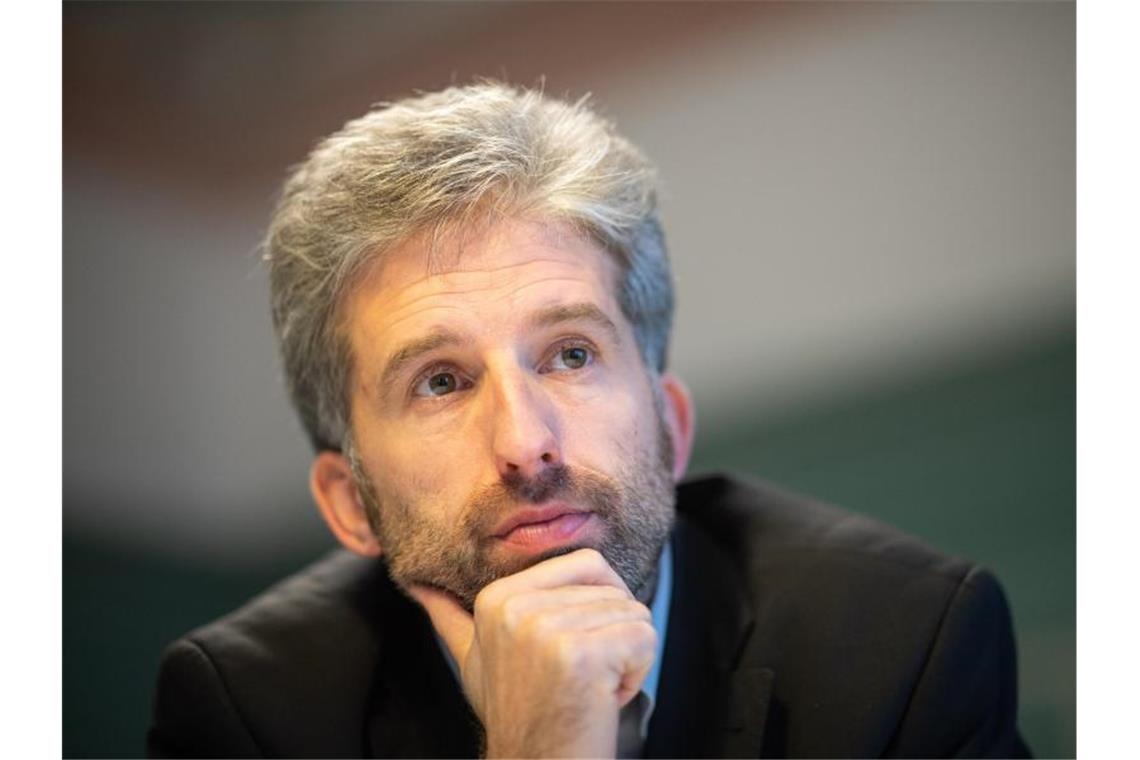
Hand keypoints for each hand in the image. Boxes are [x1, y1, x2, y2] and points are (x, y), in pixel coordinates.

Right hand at [408, 548, 656, 757]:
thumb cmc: (517, 714)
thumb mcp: (473, 660)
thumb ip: (449, 618)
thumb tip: (418, 585)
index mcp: (496, 598)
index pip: (587, 564)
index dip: (593, 610)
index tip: (564, 654)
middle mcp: (517, 608)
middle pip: (614, 589)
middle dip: (612, 634)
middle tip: (578, 676)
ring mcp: (548, 630)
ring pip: (634, 613)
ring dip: (624, 657)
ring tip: (587, 688)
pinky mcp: (582, 654)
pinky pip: (644, 637)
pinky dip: (636, 673)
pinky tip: (601, 699)